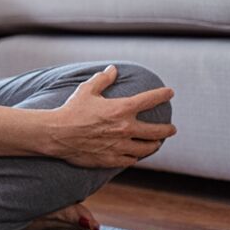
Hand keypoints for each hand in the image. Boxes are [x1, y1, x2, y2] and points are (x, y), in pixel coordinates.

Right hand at [44, 65, 176, 167]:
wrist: (58, 134)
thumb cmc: (72, 110)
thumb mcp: (86, 90)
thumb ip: (102, 79)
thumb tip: (113, 69)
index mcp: (121, 109)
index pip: (149, 100)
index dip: (162, 94)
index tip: (169, 93)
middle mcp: (126, 129)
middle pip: (157, 131)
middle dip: (167, 129)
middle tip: (171, 128)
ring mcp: (121, 146)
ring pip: (147, 148)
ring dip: (154, 145)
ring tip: (156, 143)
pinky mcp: (112, 159)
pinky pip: (131, 159)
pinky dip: (136, 156)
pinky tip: (136, 154)